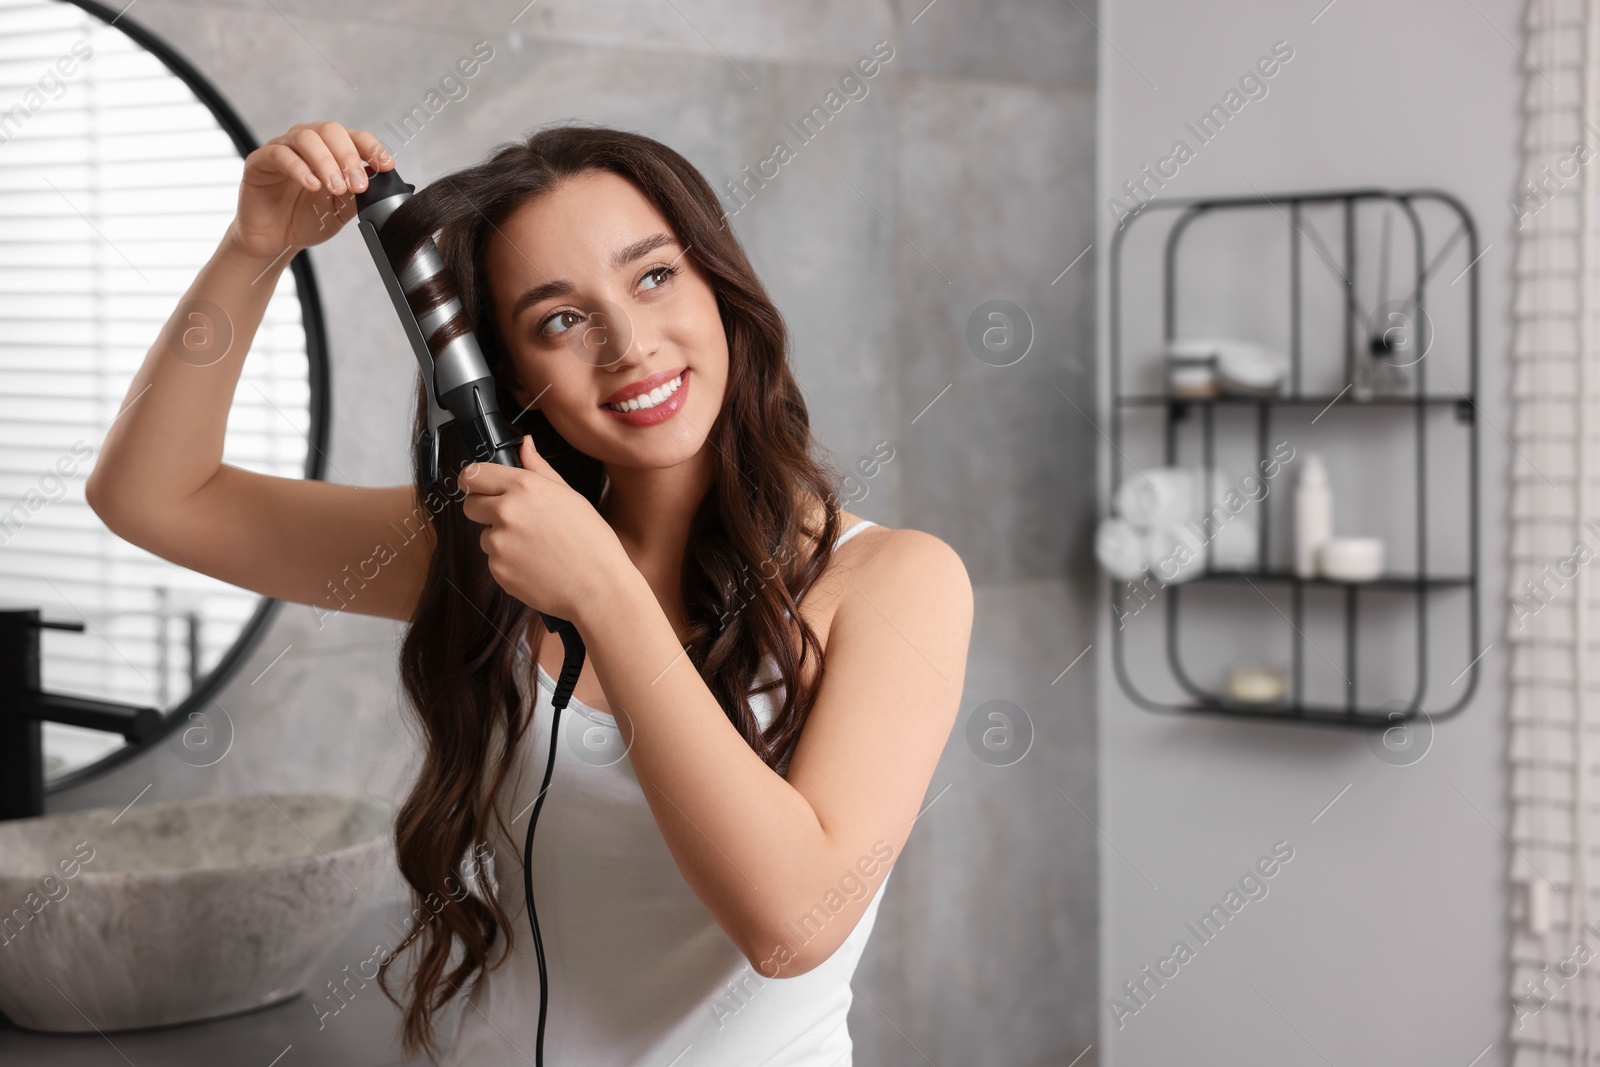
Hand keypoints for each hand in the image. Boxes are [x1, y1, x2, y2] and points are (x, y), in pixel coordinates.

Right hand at [226, 121, 393, 260]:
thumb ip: (357, 196)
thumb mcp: (340, 211)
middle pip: (331, 130)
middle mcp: (308, 143)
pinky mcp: (260, 161)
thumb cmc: (307, 219)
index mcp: (331, 150)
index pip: (355, 137)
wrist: (276, 239)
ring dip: (326, 162)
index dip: (372, 148)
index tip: (386, 166)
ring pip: (306, 138)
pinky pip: (280, 154)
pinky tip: (312, 185)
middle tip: (357, 184)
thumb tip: (381, 184)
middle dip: (348, 156)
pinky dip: (299, 168)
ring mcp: (283, 148)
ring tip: (335, 187)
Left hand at [458, 436, 634, 622]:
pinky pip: (494, 561)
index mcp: (524, 487)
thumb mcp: (570, 495)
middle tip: (514, 519)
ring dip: (502, 539)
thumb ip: (539, 469)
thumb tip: (524, 445)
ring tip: (536, 548)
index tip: (479, 486)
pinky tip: (536, 565)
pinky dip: (509, 563)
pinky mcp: (497, 571)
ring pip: (485, 536)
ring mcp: (499, 544)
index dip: (474, 481)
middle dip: (484, 510)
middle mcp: (506, 512)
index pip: (473, 474)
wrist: (598, 587)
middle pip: (469, 505)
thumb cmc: (592, 541)